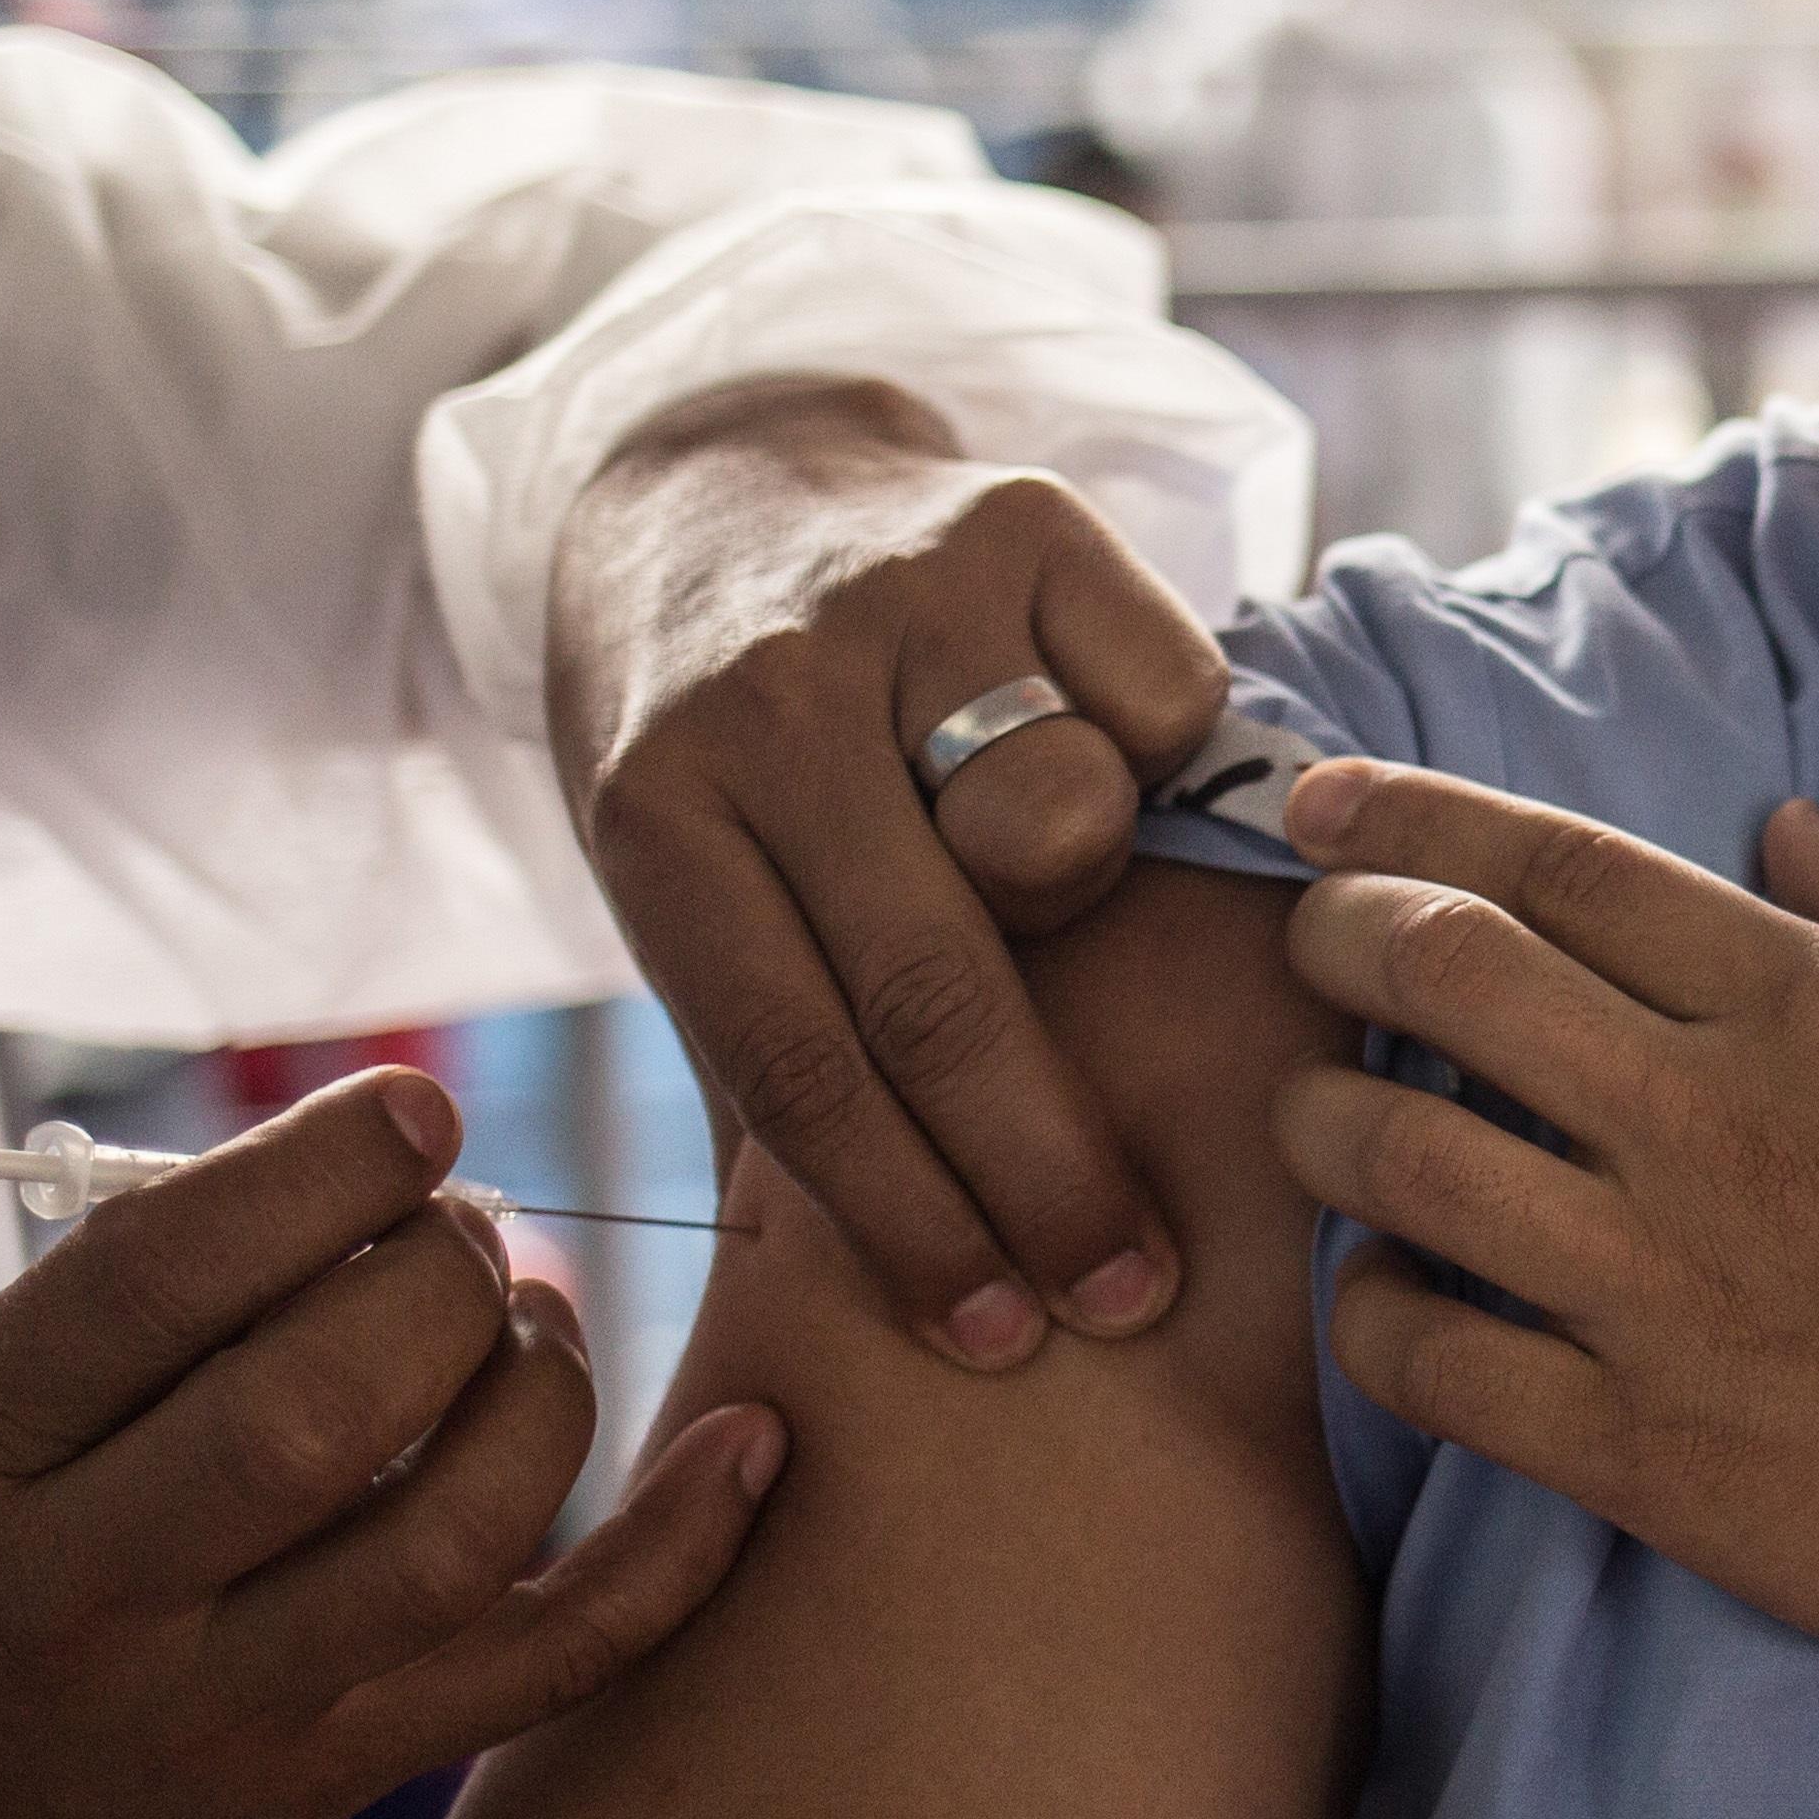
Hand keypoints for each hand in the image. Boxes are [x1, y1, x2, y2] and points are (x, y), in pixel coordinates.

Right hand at [0, 1071, 784, 1818]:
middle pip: (315, 1408)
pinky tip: (750, 1445)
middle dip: (436, 1282)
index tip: (416, 1112)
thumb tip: (352, 1166)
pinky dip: (673, 1556)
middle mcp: (77, 1596)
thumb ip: (100, 1313)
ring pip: (444, 1537)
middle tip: (469, 1233)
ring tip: (537, 1324)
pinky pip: (540, 1667)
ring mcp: (215, 1710)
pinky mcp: (328, 1788)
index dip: (312, 1174)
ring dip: (541, 1392)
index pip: (153, 1283)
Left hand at [551, 376, 1236, 1366]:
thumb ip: (759, 1073)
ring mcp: (904, 594)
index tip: (1001, 1337)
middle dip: (1044, 1170)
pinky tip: (1111, 761)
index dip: (908, 1223)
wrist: (710, 481)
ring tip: (1065, 908)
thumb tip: (830, 1334)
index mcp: (656, 812)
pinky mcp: (1027, 518)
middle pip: (939, 985)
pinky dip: (1156, 756)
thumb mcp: (680, 898)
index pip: (798, 1063)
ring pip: (1067, 822)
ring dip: (1086, 897)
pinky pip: (1161, 700)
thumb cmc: (712, 751)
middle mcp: (770, 696)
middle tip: (1128, 1291)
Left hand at [1267, 760, 1818, 1713]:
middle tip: (1307, 940)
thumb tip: (1783, 826)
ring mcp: (1665, 1294)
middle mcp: (1715, 1127)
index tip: (1328, 803)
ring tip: (1321, 1116)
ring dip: (1322, 1120)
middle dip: (1335, 931)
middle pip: (1441, 973)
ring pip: (1397, 1162)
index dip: (1414, 816)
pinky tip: (1392, 1299)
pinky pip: (1432, 1367)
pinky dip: (1374, 1318)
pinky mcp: (1646, 1453)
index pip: (1561, 865)